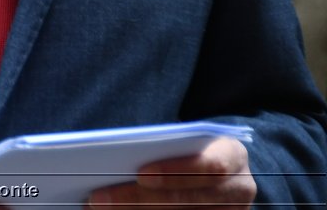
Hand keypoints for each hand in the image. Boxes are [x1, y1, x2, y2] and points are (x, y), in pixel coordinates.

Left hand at [86, 136, 254, 206]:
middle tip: (101, 198)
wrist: (224, 165)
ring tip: (105, 207)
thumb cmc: (195, 146)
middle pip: (189, 199)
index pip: (210, 166)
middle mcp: (239, 188)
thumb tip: (111, 153)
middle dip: (141, 199)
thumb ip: (162, 144)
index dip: (176, 172)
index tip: (140, 175)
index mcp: (232, 154)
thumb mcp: (188, 139)